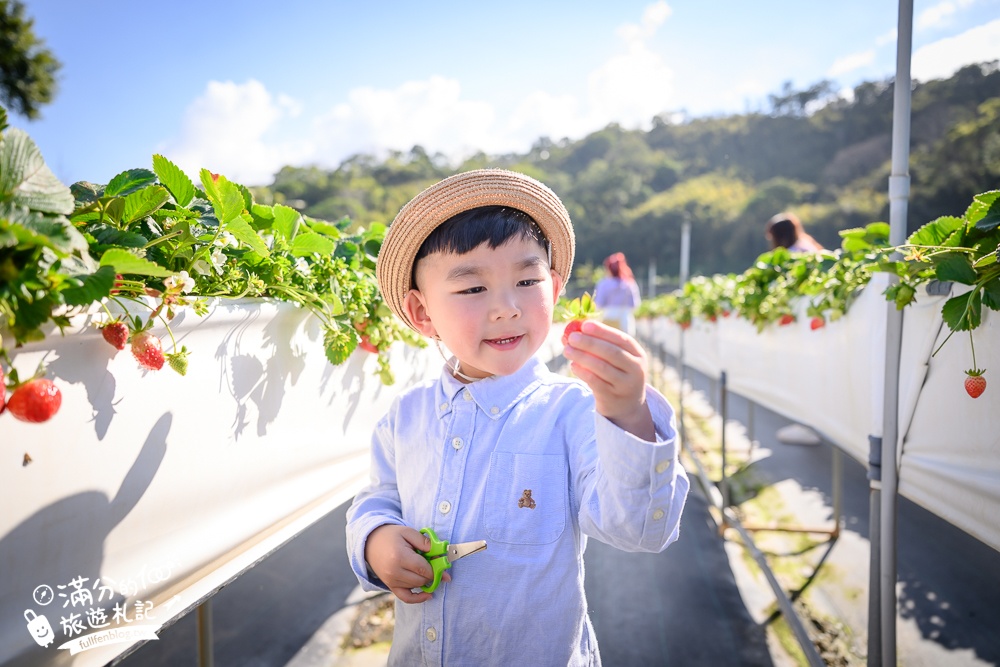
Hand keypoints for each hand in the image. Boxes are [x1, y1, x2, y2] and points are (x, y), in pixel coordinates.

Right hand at [365, 524, 450, 602]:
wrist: (370, 543)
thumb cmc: (390, 536)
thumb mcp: (407, 532)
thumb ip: (424, 541)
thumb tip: (439, 552)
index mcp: (399, 557)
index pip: (424, 568)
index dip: (436, 567)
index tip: (443, 563)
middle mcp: (394, 572)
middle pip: (421, 579)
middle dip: (432, 574)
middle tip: (437, 566)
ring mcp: (391, 581)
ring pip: (416, 586)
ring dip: (425, 580)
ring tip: (427, 569)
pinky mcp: (390, 586)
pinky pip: (406, 598)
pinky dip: (418, 598)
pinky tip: (428, 595)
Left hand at [562, 320, 654, 440]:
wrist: (627, 405)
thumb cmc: (617, 373)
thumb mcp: (617, 359)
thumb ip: (600, 344)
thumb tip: (572, 329)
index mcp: (637, 354)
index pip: (621, 339)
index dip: (602, 331)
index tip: (585, 325)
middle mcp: (635, 369)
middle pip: (611, 352)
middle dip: (589, 343)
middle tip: (571, 337)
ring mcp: (625, 384)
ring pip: (602, 367)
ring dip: (582, 357)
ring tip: (567, 350)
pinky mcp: (612, 397)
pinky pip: (595, 382)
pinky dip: (582, 372)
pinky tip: (573, 365)